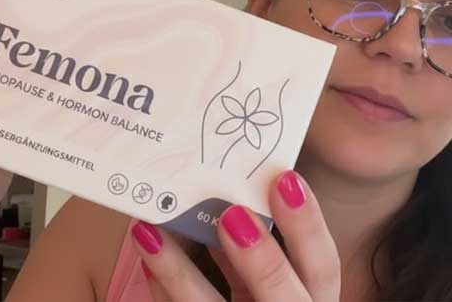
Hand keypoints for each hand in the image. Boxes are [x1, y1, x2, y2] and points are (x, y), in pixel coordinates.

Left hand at [131, 171, 339, 300]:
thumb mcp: (278, 267)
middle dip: (262, 261)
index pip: (323, 268)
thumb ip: (264, 234)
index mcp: (308, 295)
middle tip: (232, 214)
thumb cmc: (265, 285)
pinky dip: (161, 284)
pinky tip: (146, 249)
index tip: (285, 179)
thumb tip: (235, 180)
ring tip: (150, 231)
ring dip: (179, 272)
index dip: (308, 227)